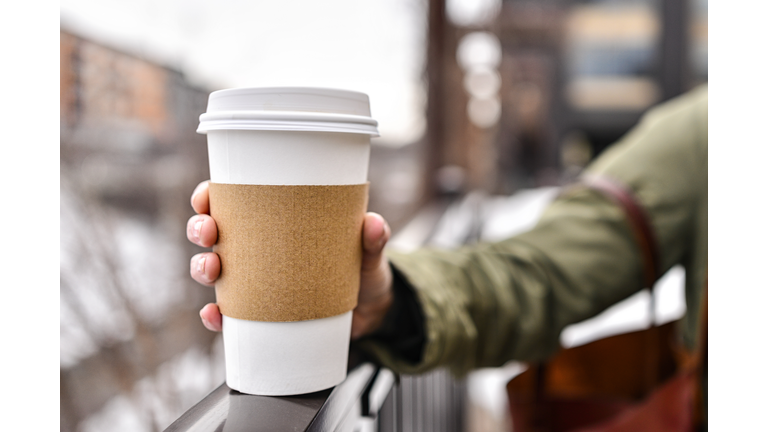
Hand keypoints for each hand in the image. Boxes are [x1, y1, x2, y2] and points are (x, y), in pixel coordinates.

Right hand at [186, 180, 393, 339]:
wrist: (369, 314)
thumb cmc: (362, 270)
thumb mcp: (368, 254)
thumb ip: (373, 240)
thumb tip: (373, 223)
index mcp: (275, 222)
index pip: (232, 200)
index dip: (208, 195)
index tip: (206, 196)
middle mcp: (257, 249)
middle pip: (212, 232)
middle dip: (200, 228)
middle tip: (209, 232)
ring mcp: (254, 281)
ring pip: (211, 270)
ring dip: (201, 267)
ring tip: (212, 269)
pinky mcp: (258, 314)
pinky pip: (227, 315)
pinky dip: (215, 317)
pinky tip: (215, 316)